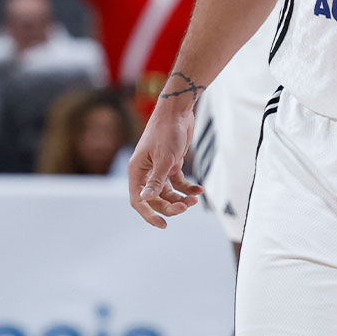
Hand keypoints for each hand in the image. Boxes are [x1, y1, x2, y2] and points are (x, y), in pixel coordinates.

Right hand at [128, 104, 202, 227]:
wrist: (178, 111)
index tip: (164, 225)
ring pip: (168, 192)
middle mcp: (145, 172)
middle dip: (170, 205)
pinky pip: (179, 182)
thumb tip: (145, 199)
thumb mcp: (164, 159)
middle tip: (186, 207)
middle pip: (155, 198)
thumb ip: (156, 181)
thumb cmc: (167, 132)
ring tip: (195, 199)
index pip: (139, 200)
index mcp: (136, 171)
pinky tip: (200, 189)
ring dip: (180, 198)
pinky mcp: (172, 163)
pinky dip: (188, 187)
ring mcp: (159, 168)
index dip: (149, 214)